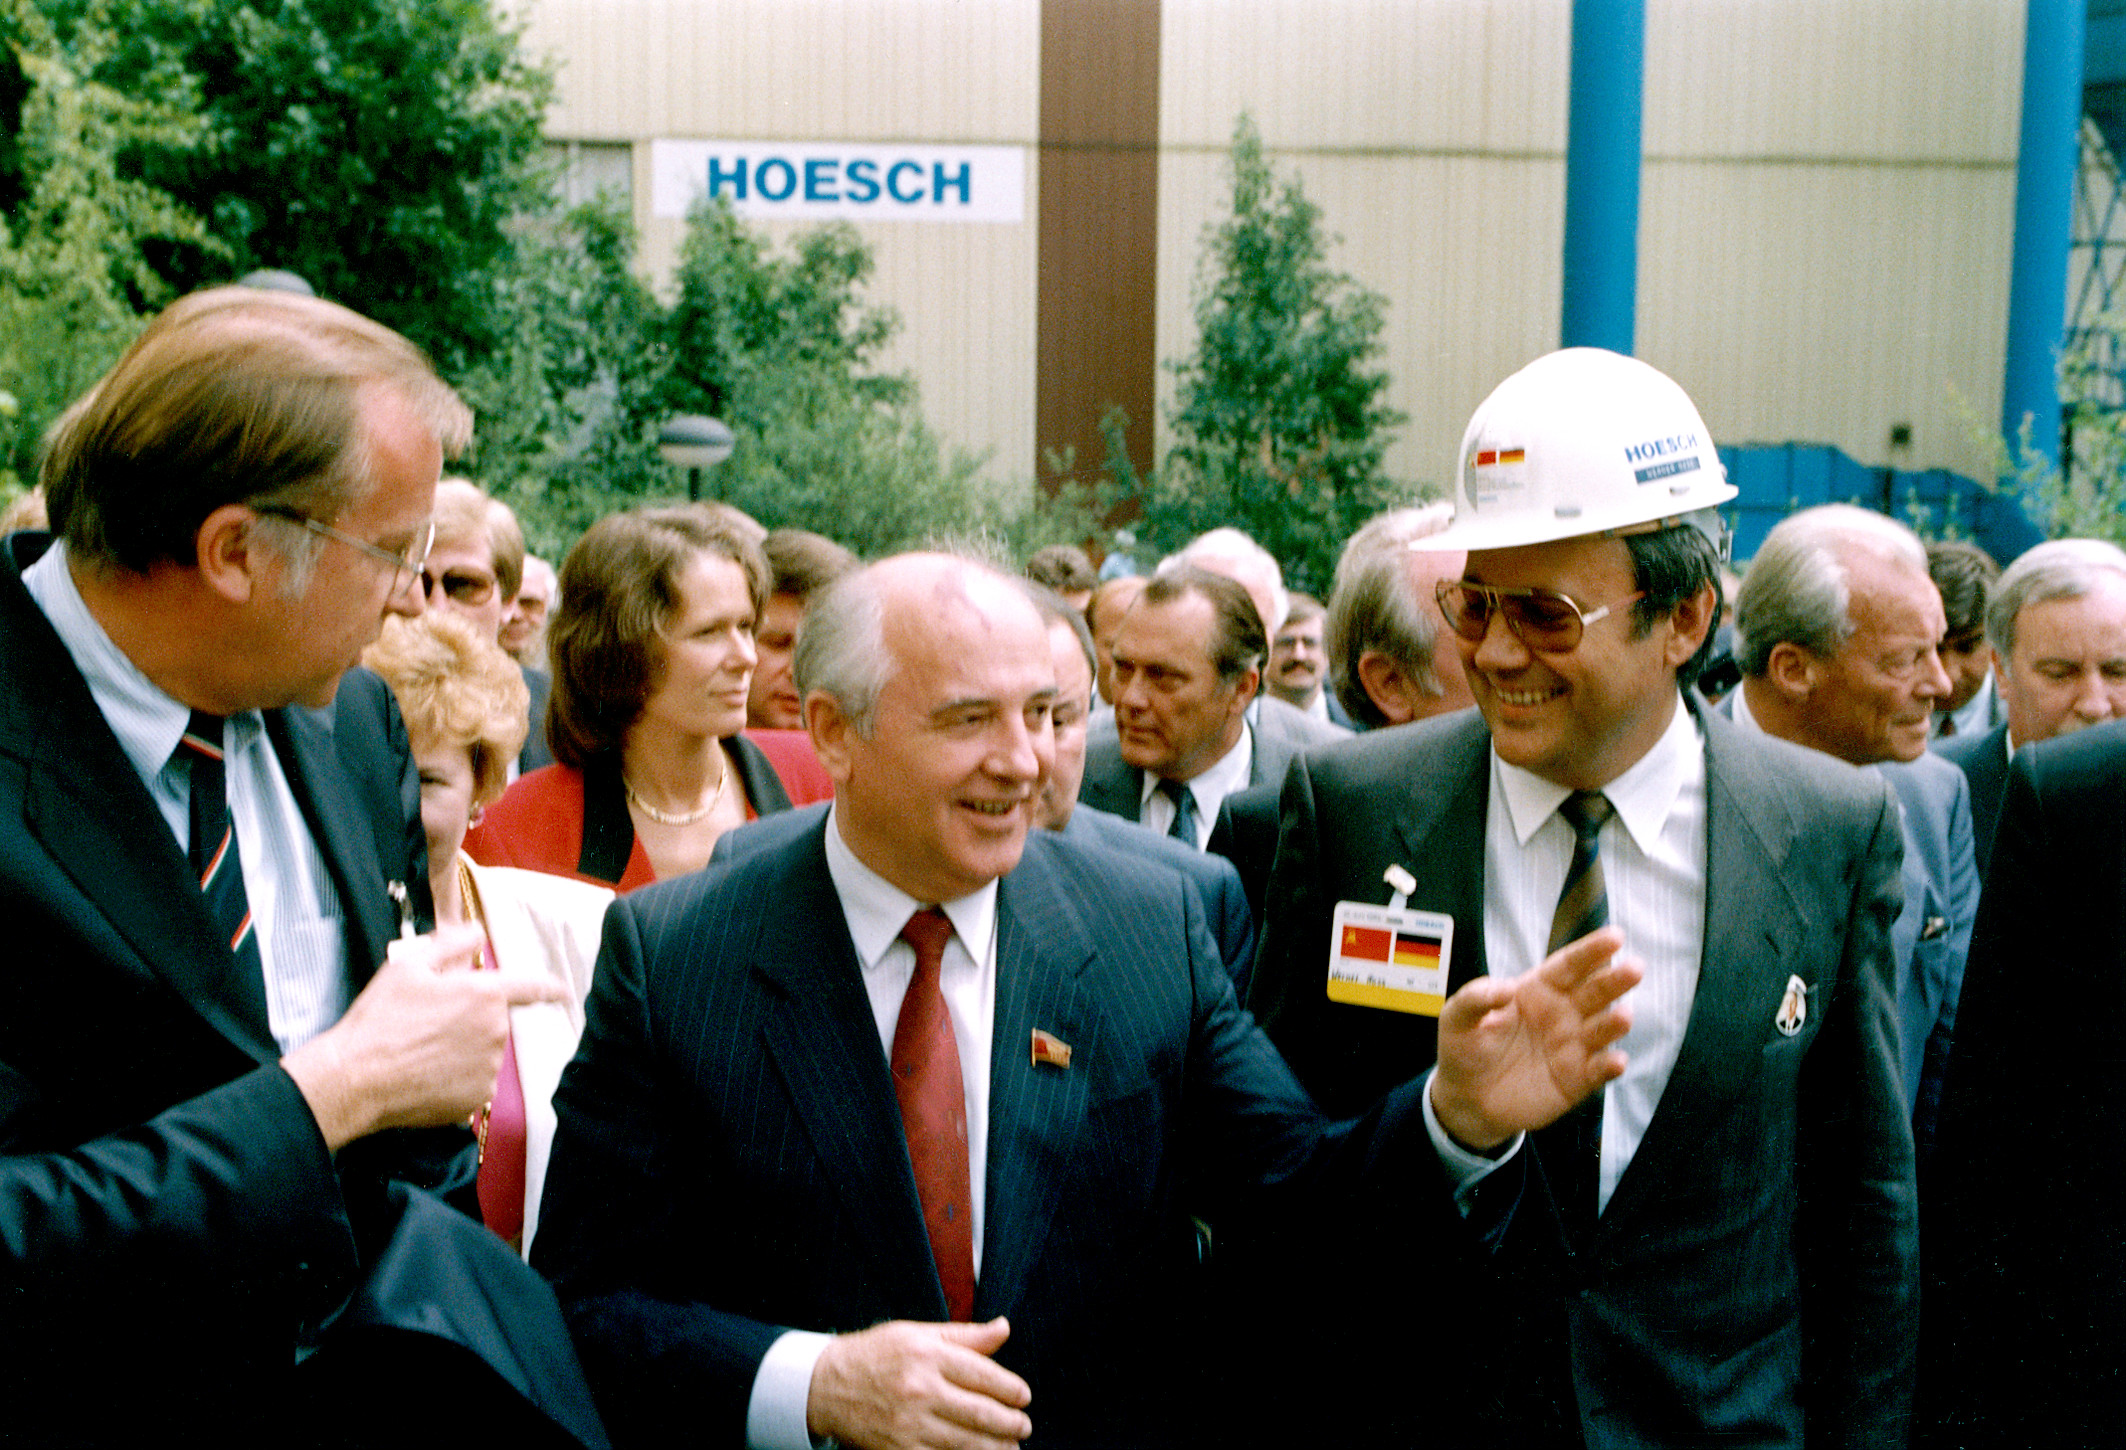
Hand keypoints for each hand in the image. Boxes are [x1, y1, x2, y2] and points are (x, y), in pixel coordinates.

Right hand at [281, 922, 566, 1150]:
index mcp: (484, 995)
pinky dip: (456, 1077)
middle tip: (427, 1023)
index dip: (549, 987)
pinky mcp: (476, 1099)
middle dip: (470, 1017)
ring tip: (420, 1051)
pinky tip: (424, 1075)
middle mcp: (495, 1032)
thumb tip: (478, 932)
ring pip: (483, 1051)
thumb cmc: (380, 1019)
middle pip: (493, 1019)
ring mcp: (488, 1069)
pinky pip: (473, 1080)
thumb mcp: (408, 965)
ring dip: (463, 1048)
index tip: (564, 991)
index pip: (529, 986)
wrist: (353, 1079)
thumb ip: (451, 943)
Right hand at [808, 1318, 1031, 1449]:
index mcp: (928, 1355)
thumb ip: (965, 1336)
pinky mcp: (899, 1448)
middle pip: (980, 1412)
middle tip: (1024, 1426)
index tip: (1024, 1396)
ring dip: (995, 1447)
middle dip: (1009, 1423)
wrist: (826, 1386)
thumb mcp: (918, 1334)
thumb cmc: (876, 1355)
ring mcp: (909, 1423)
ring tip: (1011, 1448)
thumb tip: (1004, 1328)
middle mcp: (920, 1388)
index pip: (983, 1373)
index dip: (1010, 1388)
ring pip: (965, 1441)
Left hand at [1431, 926, 1640, 1151]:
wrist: (1466, 1099)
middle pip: (1595, 992)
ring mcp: (1572, 1047)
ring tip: (1623, 1016)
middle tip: (1635, 968)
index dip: (1591, 951)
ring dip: (1615, 1023)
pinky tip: (1615, 1061)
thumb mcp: (1457, 1018)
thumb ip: (1476, 998)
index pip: (1569, 966)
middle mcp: (1563, 1014)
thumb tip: (1506, 988)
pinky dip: (1609, 1066)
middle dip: (1615, 980)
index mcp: (1538, 990)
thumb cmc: (1465, 1049)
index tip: (1615, 937)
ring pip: (1602, 1029)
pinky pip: (1598, 1071)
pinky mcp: (1576, 1080)